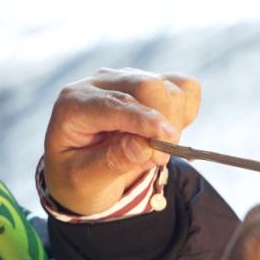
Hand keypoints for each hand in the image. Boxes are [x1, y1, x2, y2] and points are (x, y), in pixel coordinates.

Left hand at [43, 68, 201, 214]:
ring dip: (173, 122)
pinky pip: (183, 87)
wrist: (84, 171)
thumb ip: (113, 162)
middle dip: (163, 121)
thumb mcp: (86, 179)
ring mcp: (128, 79)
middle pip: (146, 85)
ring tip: (154, 153)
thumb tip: (144, 147)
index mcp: (74, 103)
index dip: (142, 119)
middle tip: (160, 159)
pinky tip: (166, 133)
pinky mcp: (152, 82)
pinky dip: (185, 111)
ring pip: (168, 87)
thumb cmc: (79, 175)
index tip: (165, 139)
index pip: (114, 103)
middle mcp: (100, 83)